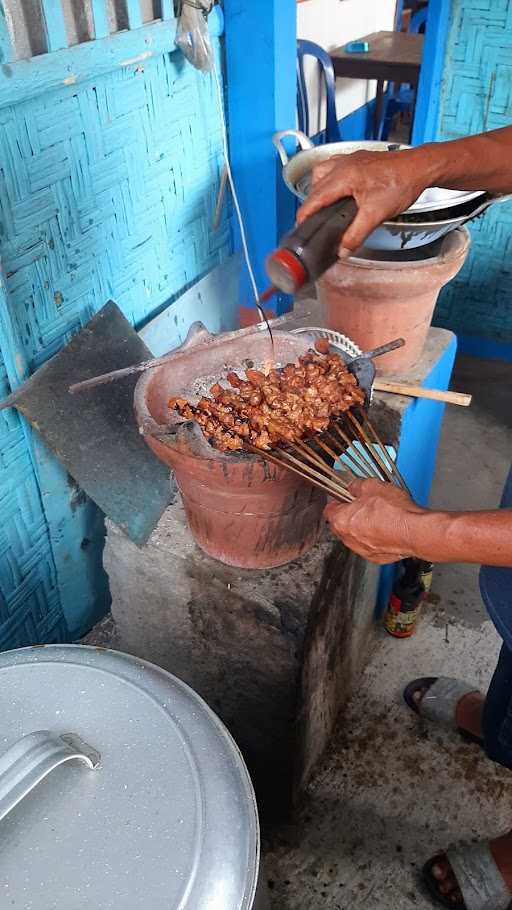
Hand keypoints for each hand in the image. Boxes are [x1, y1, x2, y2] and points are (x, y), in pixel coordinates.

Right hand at [297, 149, 427, 254]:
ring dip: (319, 189)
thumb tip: (342, 250)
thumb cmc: (401, 184)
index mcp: (343, 177)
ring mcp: (351, 159)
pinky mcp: (359, 159)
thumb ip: (356, 234)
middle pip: (315, 185)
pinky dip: (330, 179)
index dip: (304, 215)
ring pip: (323, 172)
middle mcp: (343, 165)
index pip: (314, 198)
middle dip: (310, 204)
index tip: (300, 227)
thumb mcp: (376, 215)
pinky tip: (339, 190)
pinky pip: (335, 166)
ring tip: (324, 205)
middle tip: (312, 221)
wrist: (420, 168)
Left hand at [325, 478, 424, 563]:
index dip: (337, 500)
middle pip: (342, 524)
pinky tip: (386, 528)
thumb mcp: (372, 486)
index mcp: (341, 521)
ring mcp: (362, 550)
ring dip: (363, 527)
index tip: (344, 497)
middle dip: (350, 514)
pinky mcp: (376, 557)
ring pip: (356, 536)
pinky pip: (371, 545)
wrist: (414, 531)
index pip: (329, 510)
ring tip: (379, 516)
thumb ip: (357, 485)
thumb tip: (353, 486)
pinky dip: (376, 538)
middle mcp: (348, 539)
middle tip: (364, 504)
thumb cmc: (394, 512)